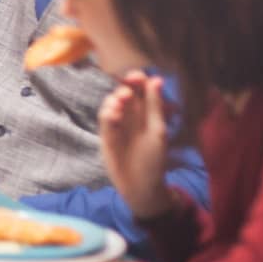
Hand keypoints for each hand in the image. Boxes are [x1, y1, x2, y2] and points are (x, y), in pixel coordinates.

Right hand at [98, 71, 174, 217]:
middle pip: (124, 92)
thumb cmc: (154, 159)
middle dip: (123, 88)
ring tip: (120, 103)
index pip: (141, 89)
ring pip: (112, 102)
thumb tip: (156, 79)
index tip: (136, 77)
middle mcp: (132, 114)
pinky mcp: (106, 133)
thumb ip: (155, 106)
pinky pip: (105, 118)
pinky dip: (108, 113)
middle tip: (127, 92)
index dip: (138, 80)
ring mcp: (118, 123)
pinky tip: (113, 115)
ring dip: (114, 99)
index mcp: (147, 112)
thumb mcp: (158, 131)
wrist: (140, 184)